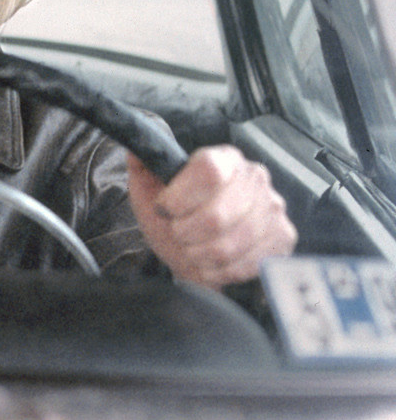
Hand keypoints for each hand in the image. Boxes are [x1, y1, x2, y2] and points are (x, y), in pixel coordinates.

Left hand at [127, 145, 296, 288]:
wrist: (194, 248)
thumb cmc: (173, 217)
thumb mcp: (149, 191)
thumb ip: (142, 167)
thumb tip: (137, 148)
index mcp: (222, 159)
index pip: (208, 171)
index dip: (180, 198)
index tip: (165, 209)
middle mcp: (254, 178)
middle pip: (216, 217)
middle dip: (184, 234)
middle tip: (177, 233)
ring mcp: (273, 209)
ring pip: (229, 246)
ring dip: (199, 255)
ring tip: (192, 249)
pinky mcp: (283, 238)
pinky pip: (246, 265)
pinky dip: (219, 271)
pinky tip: (212, 261)